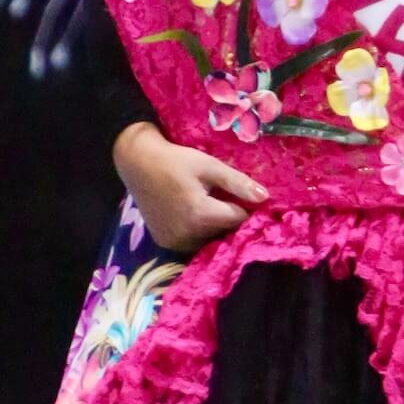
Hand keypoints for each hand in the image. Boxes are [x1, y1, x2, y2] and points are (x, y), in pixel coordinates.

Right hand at [112, 122, 268, 253]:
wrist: (138, 163)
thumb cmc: (176, 160)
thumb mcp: (209, 166)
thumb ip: (237, 183)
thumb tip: (265, 197)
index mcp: (201, 215)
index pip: (239, 219)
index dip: (246, 207)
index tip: (244, 195)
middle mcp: (188, 235)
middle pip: (224, 233)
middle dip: (230, 218)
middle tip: (225, 198)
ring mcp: (175, 243)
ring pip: (209, 240)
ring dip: (214, 228)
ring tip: (210, 205)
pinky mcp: (165, 243)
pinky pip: (192, 243)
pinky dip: (198, 232)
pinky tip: (193, 214)